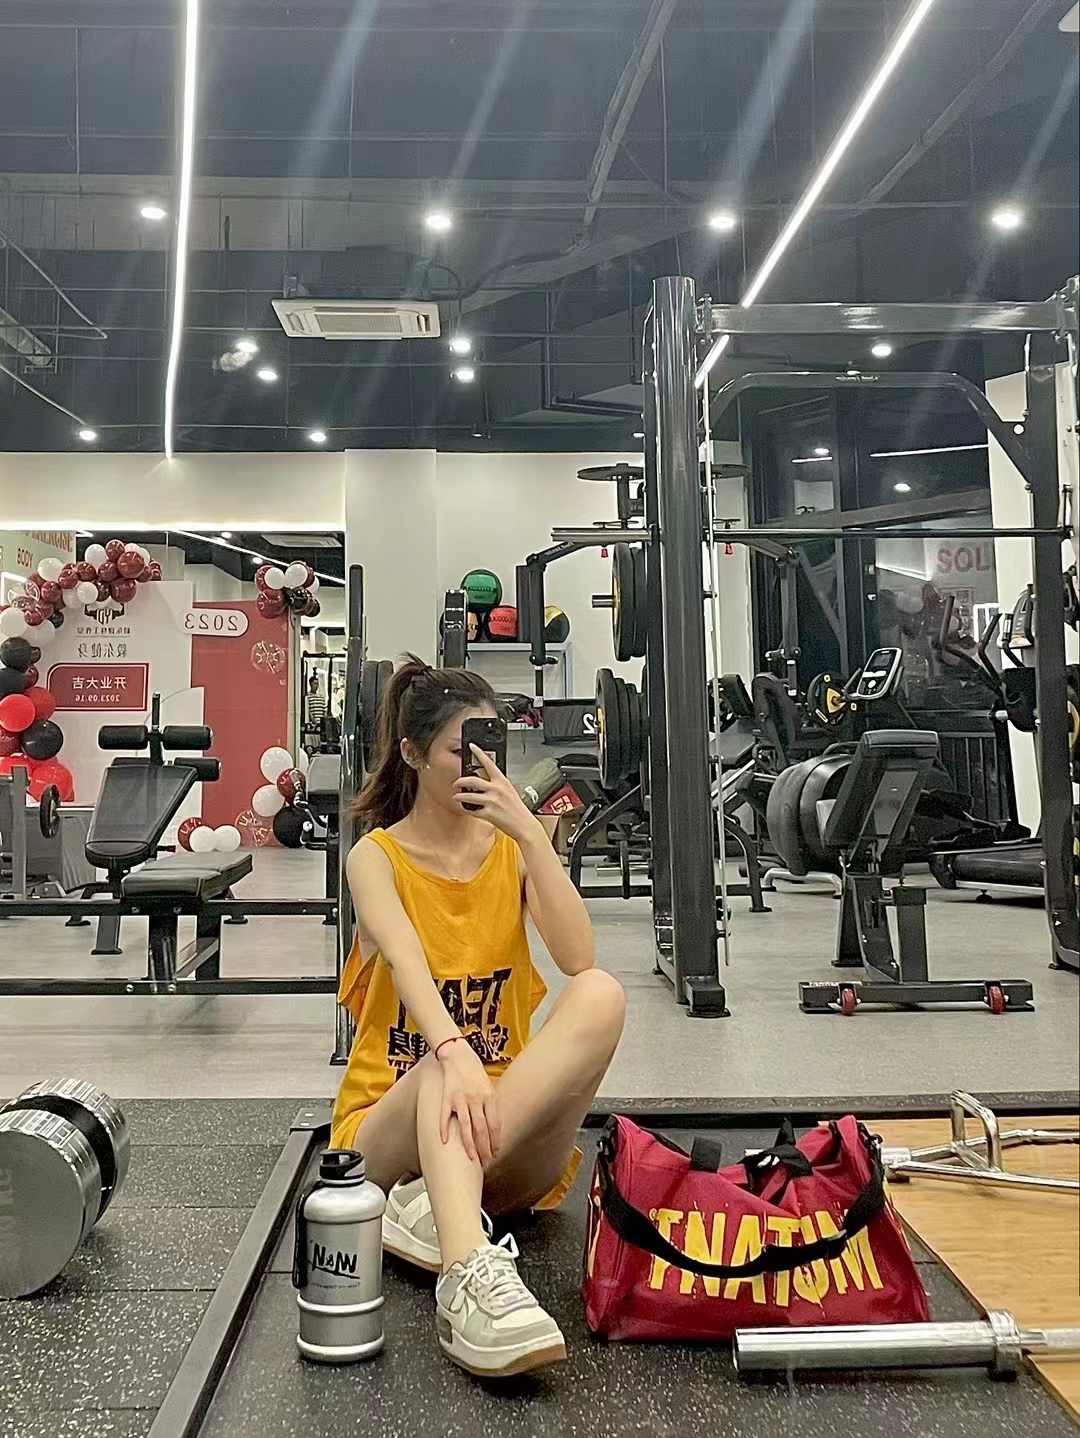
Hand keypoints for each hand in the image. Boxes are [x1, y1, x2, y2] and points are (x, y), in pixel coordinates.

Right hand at [438, 1039, 500, 1164]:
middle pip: (482, 1129)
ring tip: (472, 1159)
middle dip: (484, 1148)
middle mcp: (476, 1099)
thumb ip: (491, 1106)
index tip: (495, 1154)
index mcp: (489, 1096)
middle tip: (486, 1163)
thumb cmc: (474, 1072)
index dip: (495, 1141)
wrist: (458, 1055)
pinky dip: (444, 1130)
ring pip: (466, 1127)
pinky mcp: (447, 1098)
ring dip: (469, 1145)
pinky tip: (445, 1142)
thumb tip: (495, 1129)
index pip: (494, 1124)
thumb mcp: (489, 1087)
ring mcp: (460, 1099)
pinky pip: (445, 1117)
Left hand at [454, 745, 537, 842]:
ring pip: (468, 796)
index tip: (472, 746)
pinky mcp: (488, 814)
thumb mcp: (510, 791)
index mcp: (502, 781)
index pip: (489, 763)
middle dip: (460, 781)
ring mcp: (492, 802)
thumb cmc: (518, 810)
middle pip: (472, 780)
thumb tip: (485, 781)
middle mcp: (496, 790)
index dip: (479, 753)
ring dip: (458, 796)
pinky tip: (466, 808)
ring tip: (456, 796)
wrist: (524, 825)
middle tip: (456, 783)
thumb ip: (498, 785)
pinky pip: (472, 810)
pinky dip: (467, 809)